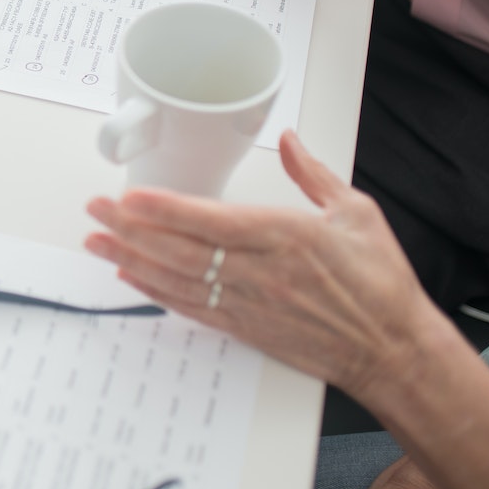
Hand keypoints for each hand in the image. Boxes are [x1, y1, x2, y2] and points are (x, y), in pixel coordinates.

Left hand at [83, 130, 445, 403]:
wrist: (391, 349)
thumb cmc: (379, 283)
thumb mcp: (355, 213)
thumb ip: (314, 174)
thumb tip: (292, 140)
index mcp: (286, 236)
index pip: (211, 221)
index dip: (165, 210)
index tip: (131, 197)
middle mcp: (260, 272)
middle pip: (180, 249)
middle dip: (131, 229)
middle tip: (96, 211)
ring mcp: (248, 303)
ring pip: (176, 279)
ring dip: (131, 259)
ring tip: (97, 242)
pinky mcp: (244, 327)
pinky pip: (189, 307)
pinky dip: (155, 291)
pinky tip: (131, 276)